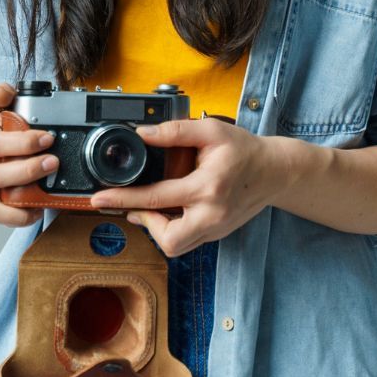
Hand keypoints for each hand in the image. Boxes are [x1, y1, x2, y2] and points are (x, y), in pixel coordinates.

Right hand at [0, 82, 56, 227]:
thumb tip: (0, 92)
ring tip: (44, 193)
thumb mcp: (4, 109)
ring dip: (20, 200)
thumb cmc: (3, 133)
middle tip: (53, 162)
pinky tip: (36, 210)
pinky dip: (16, 217)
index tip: (48, 138)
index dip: (22, 143)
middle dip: (27, 170)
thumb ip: (3, 94)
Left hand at [88, 118, 301, 256]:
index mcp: (207, 187)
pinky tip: (167, 209)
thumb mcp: (211, 130)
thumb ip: (174, 130)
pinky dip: (171, 228)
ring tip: (149, 206)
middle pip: (169, 240)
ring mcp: (216, 229)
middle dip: (145, 224)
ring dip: (157, 228)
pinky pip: (187, 241)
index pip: (156, 197)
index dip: (122, 197)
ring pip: (177, 246)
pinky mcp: (217, 234)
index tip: (99, 198)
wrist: (276, 172)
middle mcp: (212, 215)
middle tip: (135, 205)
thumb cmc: (244, 150)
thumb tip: (141, 133)